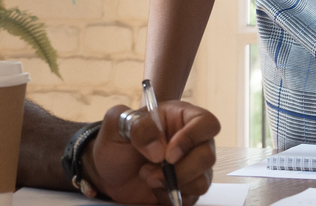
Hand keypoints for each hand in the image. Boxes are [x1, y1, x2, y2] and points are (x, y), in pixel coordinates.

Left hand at [88, 100, 221, 204]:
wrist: (108, 172)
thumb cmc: (116, 142)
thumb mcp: (116, 124)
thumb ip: (136, 125)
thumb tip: (159, 149)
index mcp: (180, 117)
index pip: (206, 123)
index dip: (191, 139)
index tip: (168, 154)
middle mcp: (191, 141)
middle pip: (207, 156)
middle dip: (179, 170)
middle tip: (152, 172)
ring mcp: (191, 166)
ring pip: (202, 181)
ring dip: (173, 185)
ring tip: (150, 178)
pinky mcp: (186, 187)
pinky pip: (192, 198)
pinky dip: (171, 197)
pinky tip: (155, 189)